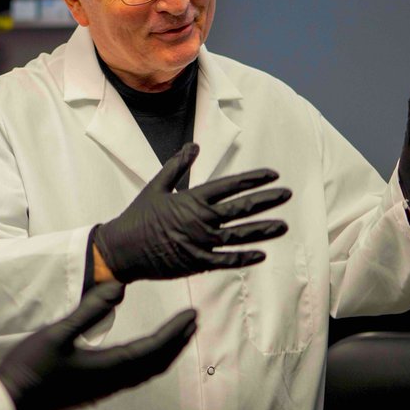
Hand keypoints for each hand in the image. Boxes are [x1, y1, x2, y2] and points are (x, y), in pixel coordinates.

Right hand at [0, 281, 196, 409]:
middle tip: (193, 322)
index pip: (153, 348)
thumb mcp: (58, 332)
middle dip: (177, 342)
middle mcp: (112, 383)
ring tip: (177, 336)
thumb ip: (90, 310)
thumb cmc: (31, 366)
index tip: (193, 314)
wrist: (10, 403)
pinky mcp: (93, 392)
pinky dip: (148, 362)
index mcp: (109, 368)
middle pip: (156, 363)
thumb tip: (119, 287)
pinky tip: (143, 356)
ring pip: (145, 372)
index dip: (175, 331)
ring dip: (165, 353)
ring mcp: (103, 390)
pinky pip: (132, 377)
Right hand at [92, 143, 289, 282]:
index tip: (273, 175)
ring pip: (240, 235)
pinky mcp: (197, 263)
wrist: (122, 250)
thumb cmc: (138, 216)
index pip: (230, 186)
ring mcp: (201, 243)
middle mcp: (200, 220)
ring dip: (263, 230)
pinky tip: (262, 253)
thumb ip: (178, 165)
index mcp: (192, 200)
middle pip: (241, 209)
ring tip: (283, 225)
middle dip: (266, 200)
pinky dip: (245, 257)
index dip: (253, 179)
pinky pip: (227, 260)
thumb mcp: (156, 186)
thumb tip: (194, 146)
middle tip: (287, 194)